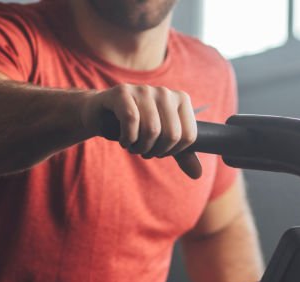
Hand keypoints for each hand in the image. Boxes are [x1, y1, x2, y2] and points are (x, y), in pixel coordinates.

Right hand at [82, 84, 201, 178]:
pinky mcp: (122, 92)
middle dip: (156, 151)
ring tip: (133, 146)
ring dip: (140, 147)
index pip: (188, 136)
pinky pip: (131, 121)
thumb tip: (197, 174)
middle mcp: (165, 92)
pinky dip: (127, 139)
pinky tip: (123, 140)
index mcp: (181, 100)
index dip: (173, 151)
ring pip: (151, 130)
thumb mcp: (163, 141)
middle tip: (144, 150)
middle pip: (171, 135)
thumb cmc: (137, 128)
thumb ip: (182, 155)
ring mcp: (144, 89)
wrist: (102, 114)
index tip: (159, 150)